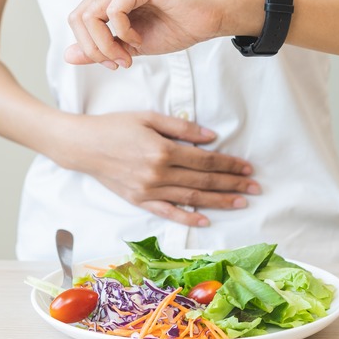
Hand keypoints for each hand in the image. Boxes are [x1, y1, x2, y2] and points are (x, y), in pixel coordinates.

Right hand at [51, 111, 260, 225]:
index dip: (229, 164)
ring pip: (191, 199)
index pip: (206, 161)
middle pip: (203, 181)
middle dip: (232, 185)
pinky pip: (167, 213)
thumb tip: (211, 138)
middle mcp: (158, 174)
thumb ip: (181, 128)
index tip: (247, 168)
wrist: (83, 145)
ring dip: (219, 202)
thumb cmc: (115, 126)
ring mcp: (148, 191)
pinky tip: (206, 221)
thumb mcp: (149, 117)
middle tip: (255, 188)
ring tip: (240, 203)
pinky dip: (188, 218)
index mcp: (163, 150)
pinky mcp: (139, 201)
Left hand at [64, 0, 227, 68]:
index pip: (77, 20)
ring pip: (90, 14)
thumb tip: (68, 55)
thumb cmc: (175, 28)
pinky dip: (123, 32)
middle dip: (94, 48)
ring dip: (106, 43)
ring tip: (129, 55)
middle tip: (119, 62)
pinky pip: (113, 11)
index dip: (89, 48)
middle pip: (77, 17)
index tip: (114, 64)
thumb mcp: (129, 47)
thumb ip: (100, 49)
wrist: (208, 21)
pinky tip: (139, 39)